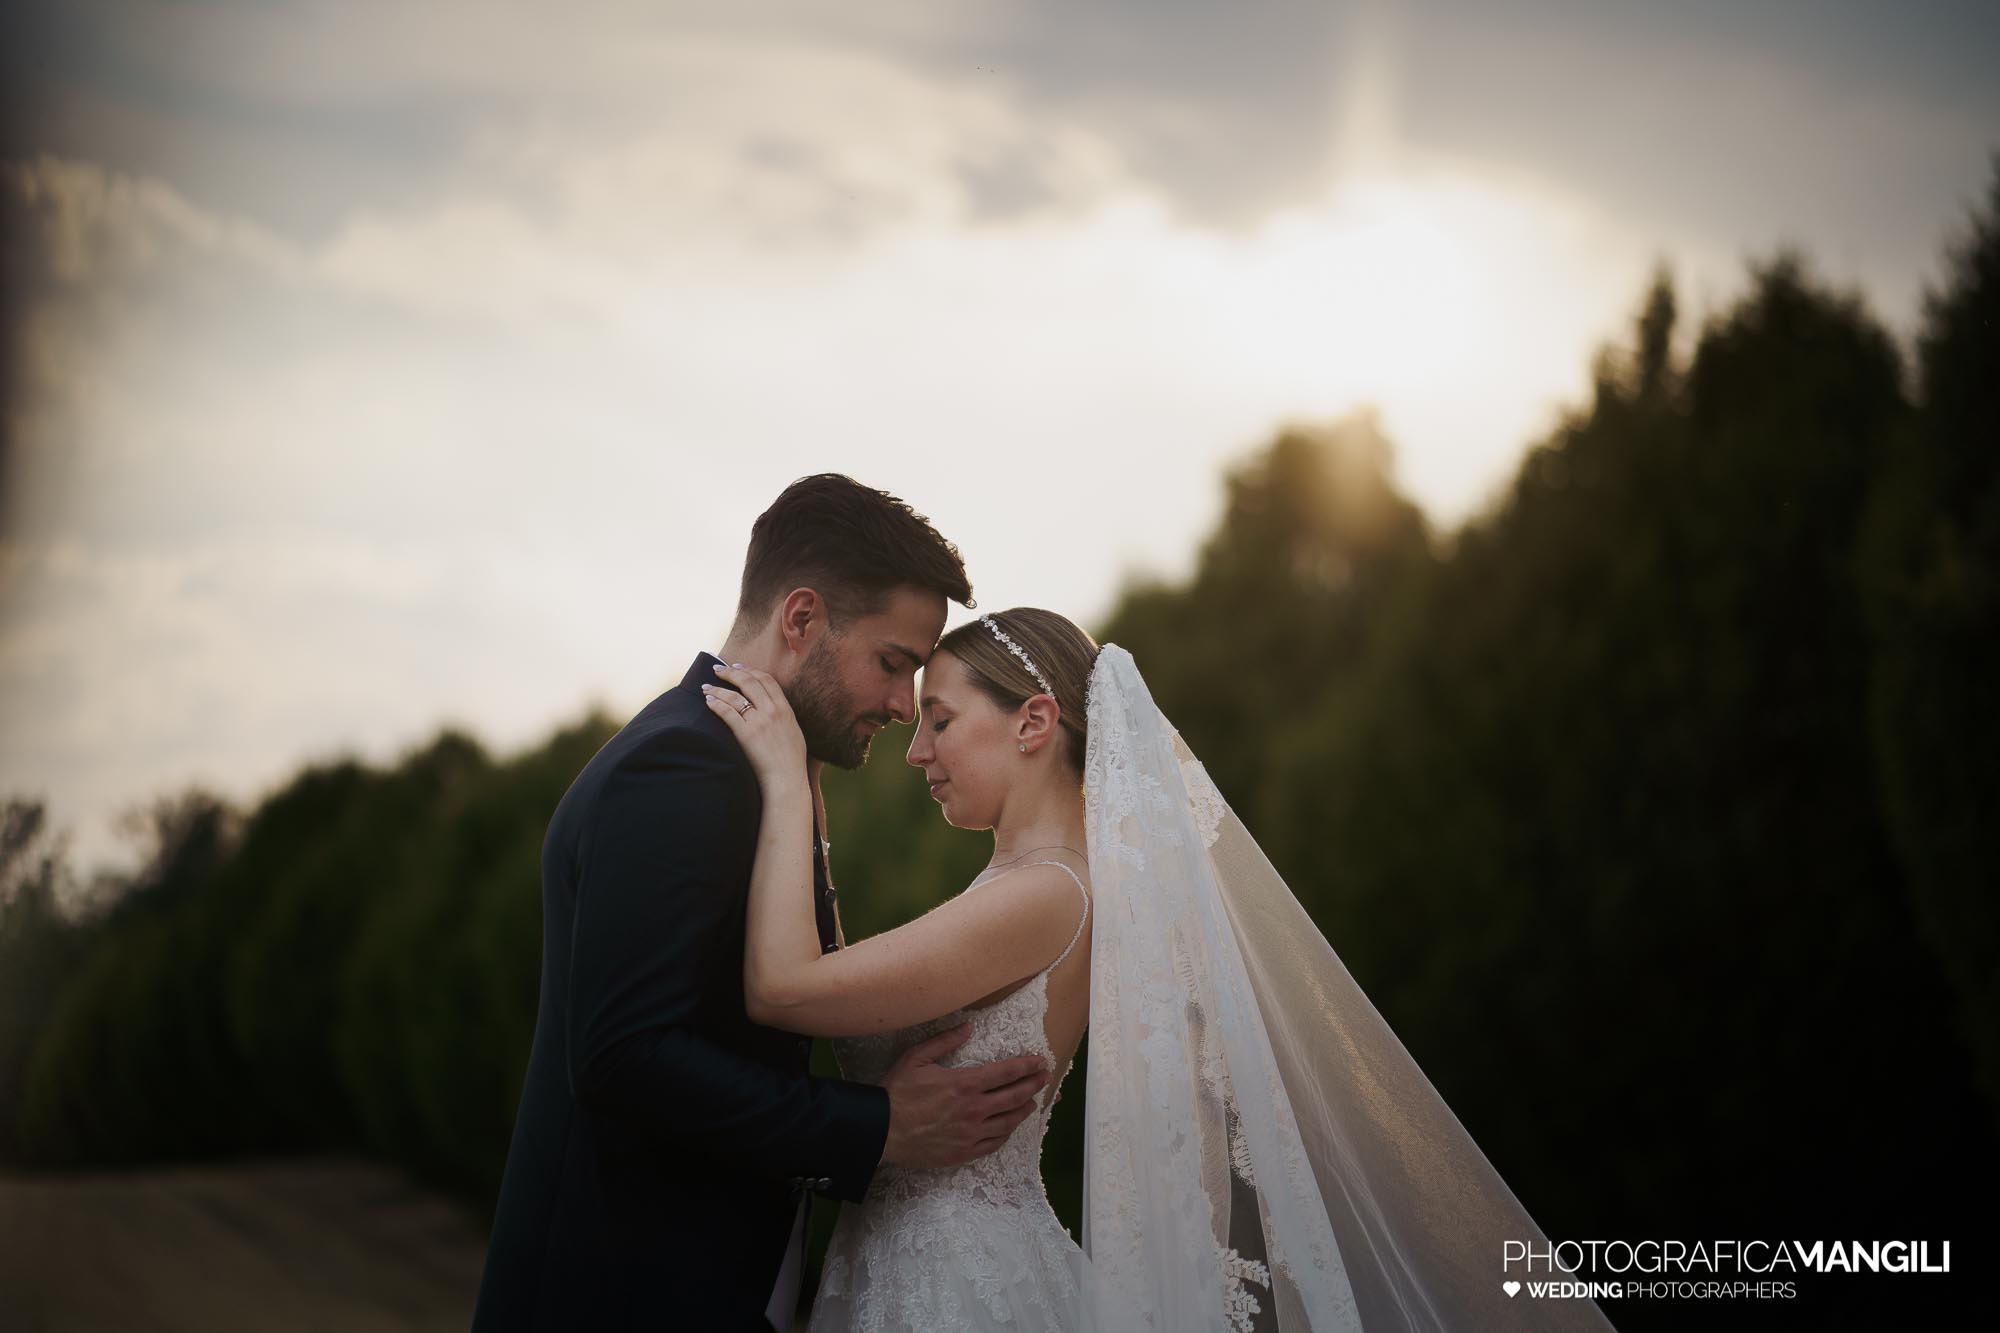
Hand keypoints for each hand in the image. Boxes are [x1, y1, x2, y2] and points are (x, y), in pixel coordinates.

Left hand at [703, 664, 806, 787]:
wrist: (787, 778)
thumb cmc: (791, 760)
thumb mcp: (793, 730)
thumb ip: (783, 715)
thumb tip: (773, 706)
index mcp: (785, 708)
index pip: (767, 680)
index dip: (750, 670)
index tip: (738, 667)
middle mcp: (772, 711)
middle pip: (748, 682)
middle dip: (730, 672)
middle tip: (717, 668)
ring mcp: (759, 722)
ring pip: (734, 696)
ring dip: (718, 689)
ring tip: (706, 687)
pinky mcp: (746, 734)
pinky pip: (727, 713)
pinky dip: (716, 704)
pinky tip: (709, 701)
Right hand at [878, 1023, 1051, 1168]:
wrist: (881, 1130)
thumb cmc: (897, 1092)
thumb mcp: (917, 1057)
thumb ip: (945, 1041)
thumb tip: (968, 1027)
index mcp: (964, 1083)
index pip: (1006, 1072)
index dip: (1026, 1066)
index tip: (1039, 1061)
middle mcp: (973, 1109)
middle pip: (1014, 1096)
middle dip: (1033, 1085)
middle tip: (1044, 1078)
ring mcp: (971, 1134)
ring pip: (1009, 1122)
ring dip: (1024, 1110)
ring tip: (1032, 1102)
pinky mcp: (964, 1152)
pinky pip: (994, 1143)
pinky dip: (1006, 1133)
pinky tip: (1009, 1127)